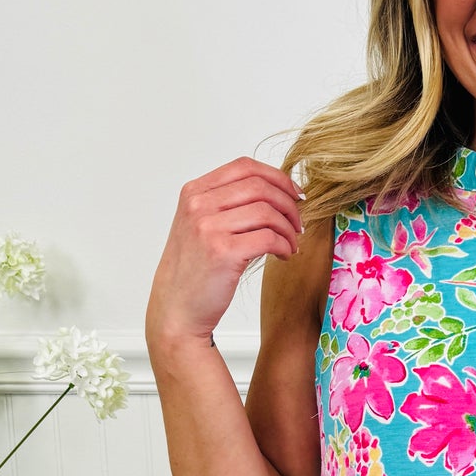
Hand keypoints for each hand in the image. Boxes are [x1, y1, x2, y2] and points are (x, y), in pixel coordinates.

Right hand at [145, 156, 303, 346]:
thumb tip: (276, 192)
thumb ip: (227, 205)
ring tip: (291, 243)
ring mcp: (208, 227)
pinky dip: (284, 245)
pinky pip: (268, 238)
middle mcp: (199, 205)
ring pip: (268, 212)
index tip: (295, 194)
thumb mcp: (201, 226)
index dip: (278, 177)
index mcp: (195, 192)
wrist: (177, 309)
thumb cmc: (194, 271)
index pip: (245, 166)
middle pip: (260, 186)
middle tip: (299, 223)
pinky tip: (284, 255)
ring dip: (289, 228)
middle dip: (289, 204)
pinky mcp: (223, 252)